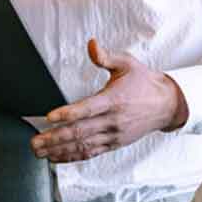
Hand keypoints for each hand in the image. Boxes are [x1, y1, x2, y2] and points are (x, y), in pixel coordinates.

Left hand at [32, 39, 187, 163]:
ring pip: (83, 146)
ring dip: (59, 150)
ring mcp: (113, 135)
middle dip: (55, 138)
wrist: (167, 104)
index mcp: (114, 100)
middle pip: (80, 132)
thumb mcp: (127, 63)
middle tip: (34, 142)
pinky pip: (91, 153)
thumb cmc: (144, 82)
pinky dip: (72, 157)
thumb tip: (92, 43)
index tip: (49, 117)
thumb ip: (106, 56)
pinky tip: (55, 157)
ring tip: (39, 152)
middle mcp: (113, 121)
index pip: (88, 109)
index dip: (68, 114)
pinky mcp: (114, 144)